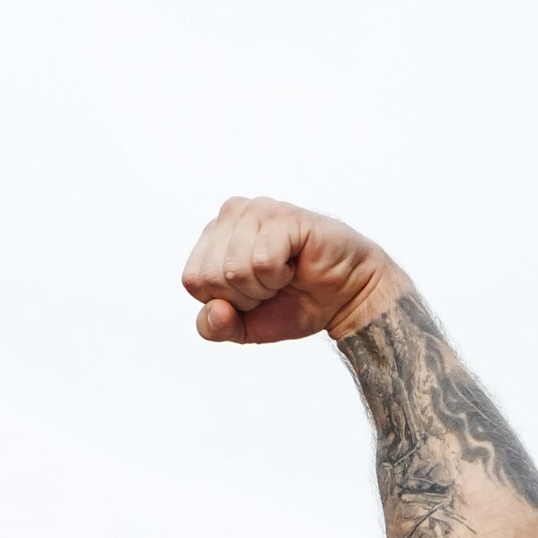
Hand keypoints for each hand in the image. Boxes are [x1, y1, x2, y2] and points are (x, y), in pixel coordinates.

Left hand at [182, 200, 400, 348]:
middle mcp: (232, 214)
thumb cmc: (295, 303)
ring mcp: (257, 210)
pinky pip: (261, 263)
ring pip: (234, 270)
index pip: (193, 280)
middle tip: (272, 284)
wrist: (344, 298)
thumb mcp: (244, 326)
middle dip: (243, 296)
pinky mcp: (284, 216)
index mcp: (214, 236)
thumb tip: (215, 310)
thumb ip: (214, 326)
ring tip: (285, 273)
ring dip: (264, 287)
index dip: (224, 301)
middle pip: (209, 276)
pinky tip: (296, 264)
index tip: (253, 293)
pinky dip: (279, 276)